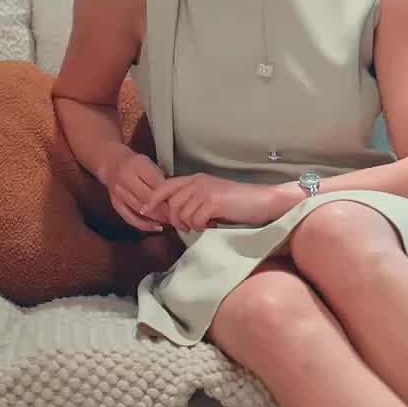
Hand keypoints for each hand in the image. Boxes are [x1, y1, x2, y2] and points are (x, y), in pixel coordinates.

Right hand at [100, 146, 170, 233]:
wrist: (112, 164)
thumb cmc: (136, 164)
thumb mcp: (150, 164)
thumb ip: (160, 178)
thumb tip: (175, 197)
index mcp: (137, 165)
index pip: (157, 184)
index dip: (169, 195)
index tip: (180, 201)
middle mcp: (125, 179)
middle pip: (148, 198)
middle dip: (165, 209)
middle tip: (178, 214)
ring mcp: (119, 193)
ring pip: (140, 210)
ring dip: (157, 218)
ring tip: (170, 220)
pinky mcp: (116, 204)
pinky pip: (130, 218)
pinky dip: (144, 225)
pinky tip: (156, 227)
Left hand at [139, 173, 285, 232]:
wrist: (262, 202)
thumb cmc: (239, 203)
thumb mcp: (212, 198)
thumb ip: (194, 201)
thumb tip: (177, 216)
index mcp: (196, 179)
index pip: (165, 186)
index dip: (152, 199)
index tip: (144, 211)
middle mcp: (197, 182)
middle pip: (171, 204)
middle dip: (176, 220)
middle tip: (191, 227)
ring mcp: (205, 191)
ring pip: (182, 214)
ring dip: (191, 225)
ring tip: (206, 224)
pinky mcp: (212, 202)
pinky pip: (195, 220)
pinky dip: (202, 227)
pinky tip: (213, 224)